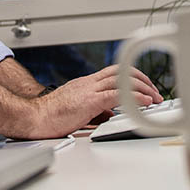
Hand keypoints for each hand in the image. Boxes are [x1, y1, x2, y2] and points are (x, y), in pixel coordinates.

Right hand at [17, 65, 162, 138]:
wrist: (34, 118)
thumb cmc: (50, 117)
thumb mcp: (78, 110)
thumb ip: (95, 109)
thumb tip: (110, 114)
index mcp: (86, 84)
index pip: (114, 72)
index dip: (132, 77)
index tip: (145, 86)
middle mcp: (89, 83)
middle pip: (122, 72)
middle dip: (142, 79)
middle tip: (155, 91)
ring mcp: (89, 90)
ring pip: (122, 80)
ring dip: (143, 88)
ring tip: (155, 97)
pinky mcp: (89, 101)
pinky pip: (116, 95)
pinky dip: (134, 97)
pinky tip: (144, 102)